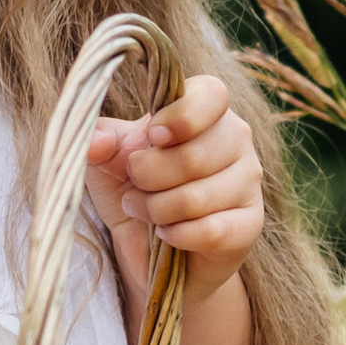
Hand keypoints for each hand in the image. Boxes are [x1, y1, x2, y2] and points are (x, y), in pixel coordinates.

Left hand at [86, 75, 265, 310]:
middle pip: (193, 155)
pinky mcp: (250, 224)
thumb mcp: (109, 160)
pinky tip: (167, 233)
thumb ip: (101, 140)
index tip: (153, 137)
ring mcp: (249, 182)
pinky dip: (176, 235)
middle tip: (134, 186)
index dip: (179, 116)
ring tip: (144, 211)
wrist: (151, 250)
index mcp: (207, 111)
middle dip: (148, 177)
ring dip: (157, 210)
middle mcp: (237, 140)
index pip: (211, 94)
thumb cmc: (135, 190)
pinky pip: (211, 231)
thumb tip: (95, 142)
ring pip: (197, 198)